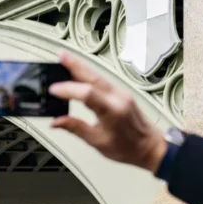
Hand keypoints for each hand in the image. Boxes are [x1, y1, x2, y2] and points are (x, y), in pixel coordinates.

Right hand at [49, 52, 166, 172]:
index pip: (87, 94)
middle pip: (93, 77)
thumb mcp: (97, 142)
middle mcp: (118, 98)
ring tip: (64, 59)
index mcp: (113, 112)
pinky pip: (101, 80)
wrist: (149, 146)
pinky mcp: (120, 92)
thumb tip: (55, 122)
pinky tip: (77, 72)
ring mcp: (121, 93)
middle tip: (59, 56)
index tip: (53, 90)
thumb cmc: (127, 148)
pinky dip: (87, 74)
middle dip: (75, 65)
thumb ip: (75, 128)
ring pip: (97, 76)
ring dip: (80, 67)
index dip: (68, 89)